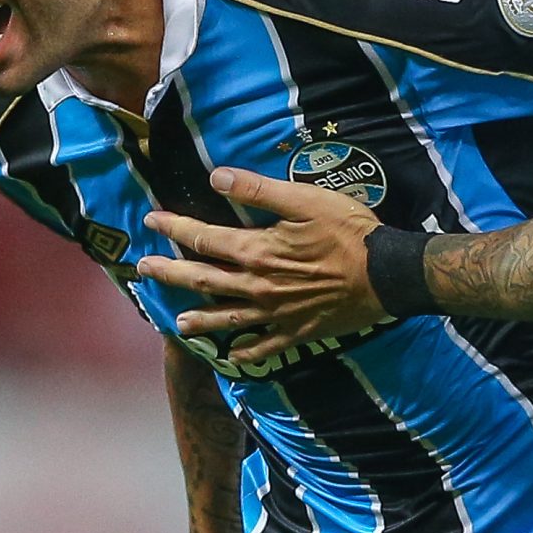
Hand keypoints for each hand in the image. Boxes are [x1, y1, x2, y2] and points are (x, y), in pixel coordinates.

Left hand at [141, 170, 391, 359]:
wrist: (388, 275)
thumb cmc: (349, 231)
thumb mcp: (305, 199)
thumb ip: (258, 190)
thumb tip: (215, 177)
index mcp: (257, 251)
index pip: (204, 238)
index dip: (174, 228)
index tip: (152, 220)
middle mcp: (258, 287)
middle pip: (204, 281)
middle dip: (170, 274)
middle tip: (144, 271)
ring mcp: (276, 314)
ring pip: (227, 319)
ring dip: (200, 321)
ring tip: (179, 323)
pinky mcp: (297, 332)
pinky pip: (264, 347)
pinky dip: (246, 352)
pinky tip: (234, 355)